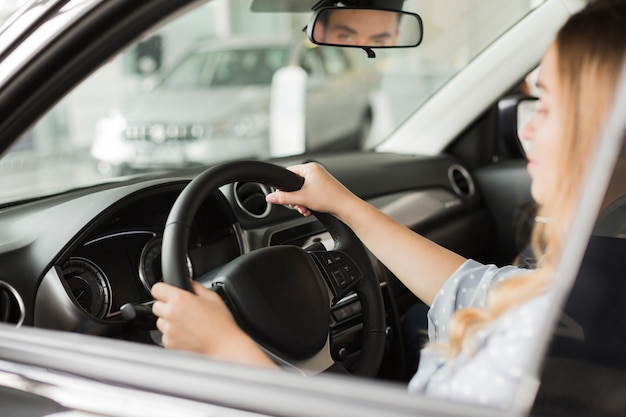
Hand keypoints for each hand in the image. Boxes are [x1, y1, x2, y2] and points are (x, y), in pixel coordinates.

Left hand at [151, 281, 275, 366]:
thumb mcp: (212, 297)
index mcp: (180, 299)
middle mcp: (171, 314)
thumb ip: (196, 286)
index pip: (157, 289)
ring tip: (187, 324)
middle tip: (183, 310)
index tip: (168, 293)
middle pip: (156, 306)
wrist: (223, 346)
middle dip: (167, 306)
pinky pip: (165, 336)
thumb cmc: (221, 323)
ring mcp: (168, 331)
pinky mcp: (169, 344)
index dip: (163, 290)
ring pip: (160, 322)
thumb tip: (188, 282)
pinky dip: (173, 335)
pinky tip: (188, 334)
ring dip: (169, 321)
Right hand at [266, 162, 357, 218]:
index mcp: (310, 167)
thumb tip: (270, 197)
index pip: (289, 172)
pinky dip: (307, 202)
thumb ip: (283, 198)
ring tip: (304, 209)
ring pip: (302, 190)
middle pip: (295, 183)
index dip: (284, 186)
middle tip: (296, 205)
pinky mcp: (324, 187)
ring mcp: (320, 179)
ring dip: (300, 201)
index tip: (282, 196)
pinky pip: (310, 193)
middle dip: (294, 197)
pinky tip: (309, 209)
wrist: (346, 207)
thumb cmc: (329, 198)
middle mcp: (315, 171)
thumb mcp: (301, 199)